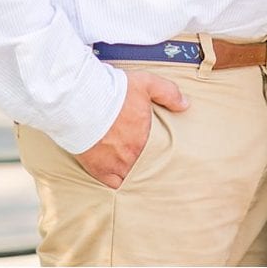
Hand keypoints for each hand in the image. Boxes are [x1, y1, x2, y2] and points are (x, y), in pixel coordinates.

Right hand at [73, 68, 188, 187]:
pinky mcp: (98, 169)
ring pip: (131, 177)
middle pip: (146, 166)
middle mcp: (134, 154)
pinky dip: (116, 182)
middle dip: (147, 164)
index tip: (159, 152)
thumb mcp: (145, 83)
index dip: (160, 154)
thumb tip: (186, 105)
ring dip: (133, 174)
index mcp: (146, 137)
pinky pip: (113, 185)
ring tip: (133, 171)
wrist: (80, 100)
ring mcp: (116, 164)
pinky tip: (117, 179)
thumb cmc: (112, 90)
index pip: (161, 153)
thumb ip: (168, 93)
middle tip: (146, 161)